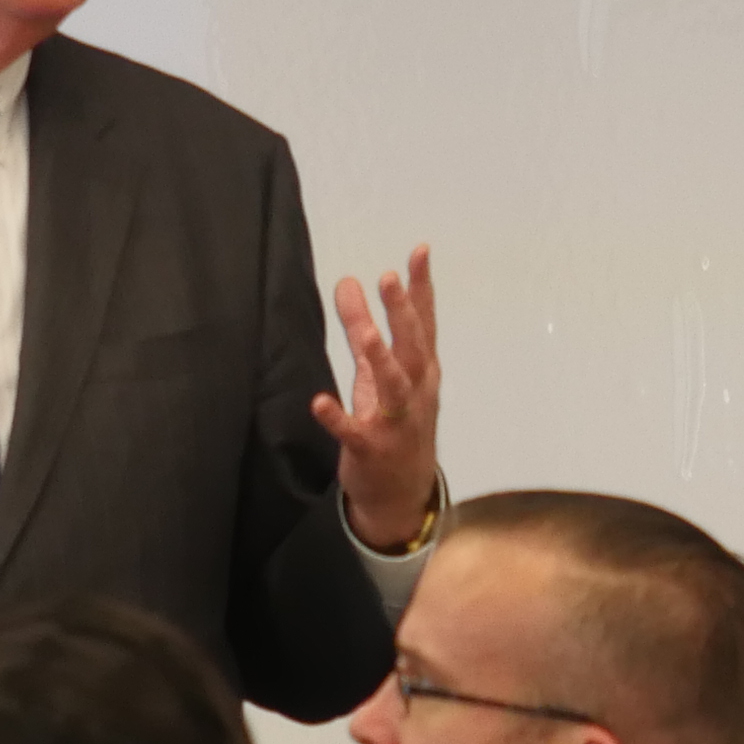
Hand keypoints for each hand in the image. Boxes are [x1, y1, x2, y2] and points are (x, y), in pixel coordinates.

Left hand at [318, 244, 442, 553]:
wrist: (401, 492)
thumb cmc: (392, 422)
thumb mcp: (377, 372)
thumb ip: (362, 325)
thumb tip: (348, 281)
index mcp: (420, 371)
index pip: (423, 323)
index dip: (421, 288)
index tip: (420, 251)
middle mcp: (415, 392)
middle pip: (412, 348)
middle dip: (402, 314)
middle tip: (389, 278)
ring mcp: (395, 422)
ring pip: (393, 387)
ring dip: (381, 360)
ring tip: (366, 335)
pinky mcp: (371, 449)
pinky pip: (354, 433)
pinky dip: (337, 419)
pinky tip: (319, 403)